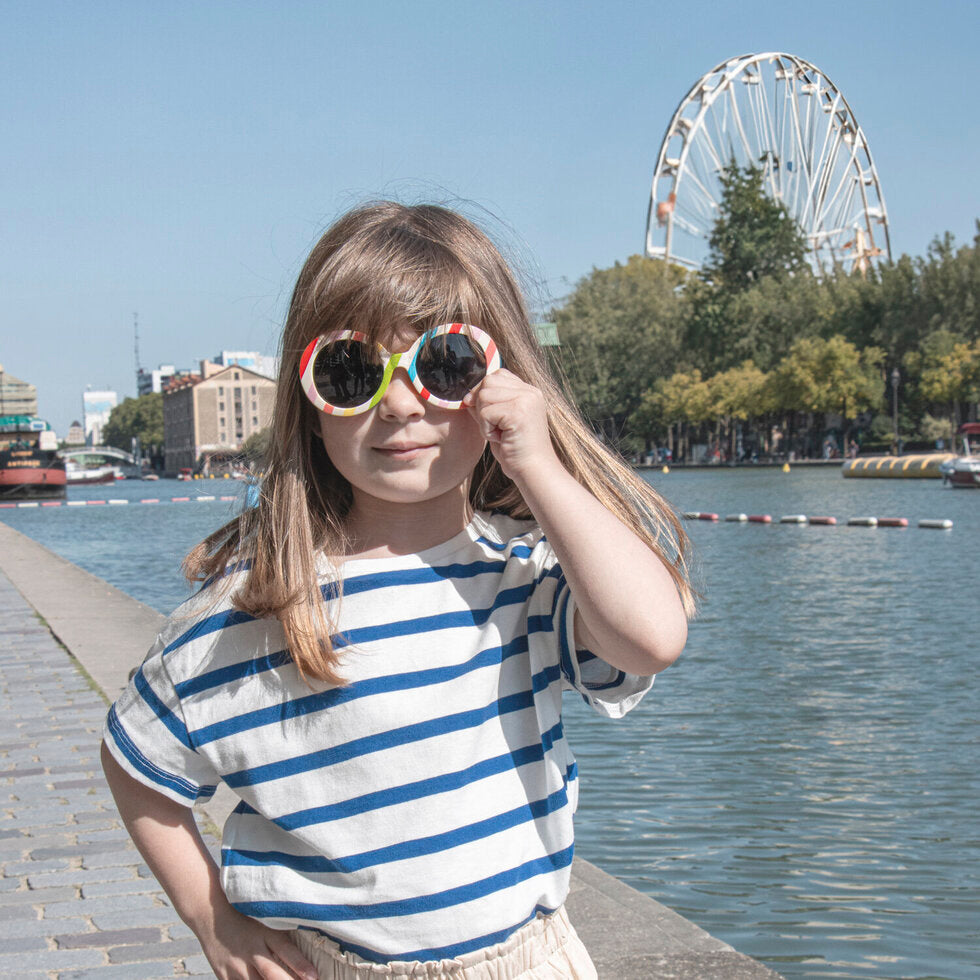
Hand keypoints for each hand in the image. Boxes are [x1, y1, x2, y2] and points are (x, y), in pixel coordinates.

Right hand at [196, 903, 317, 979]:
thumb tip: (310, 932)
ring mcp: (236, 965)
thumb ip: (284, 928)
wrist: (210, 913)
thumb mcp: (266, 917)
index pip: (286, 951)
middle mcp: (251, 950)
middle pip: (272, 974)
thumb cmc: (245, 913)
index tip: (314, 976)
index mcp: (264, 933)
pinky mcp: (224, 976)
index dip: (300, 965)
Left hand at [463, 370, 559, 482]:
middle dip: (481, 404)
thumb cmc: (515, 451)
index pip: (497, 375)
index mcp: (529, 392)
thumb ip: (486, 406)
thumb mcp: (499, 423)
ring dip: (484, 419)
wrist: (534, 471)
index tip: (484, 413)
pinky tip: (501, 439)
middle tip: (494, 426)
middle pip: (488, 381)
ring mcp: (526, 400)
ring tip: (500, 433)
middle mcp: (530, 392)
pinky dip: (486, 429)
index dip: (483, 391)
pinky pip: (485, 413)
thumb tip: (467, 396)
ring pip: (484, 395)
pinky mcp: (519, 412)